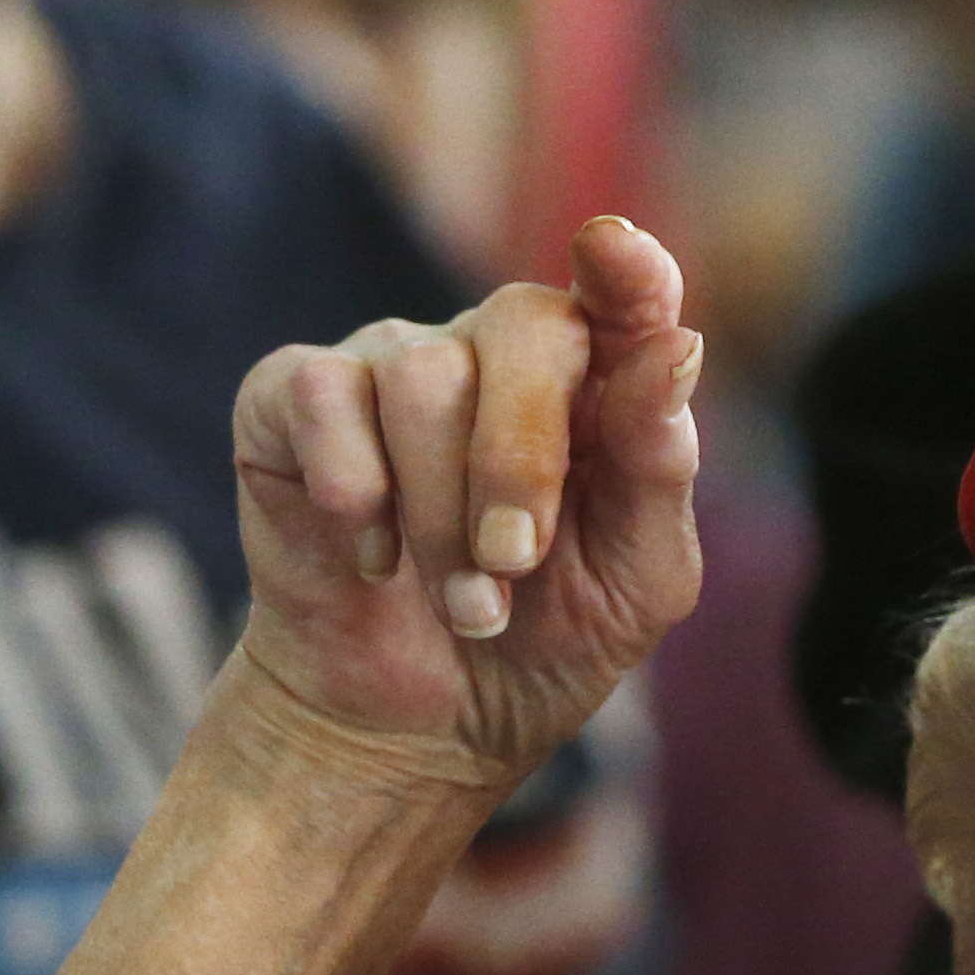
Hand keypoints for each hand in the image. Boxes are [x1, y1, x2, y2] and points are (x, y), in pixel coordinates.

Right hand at [228, 216, 705, 800]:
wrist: (420, 724)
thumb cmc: (544, 638)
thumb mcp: (635, 577)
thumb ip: (659, 463)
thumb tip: (679, 343)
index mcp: (596, 383)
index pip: (623, 298)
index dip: (628, 270)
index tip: (620, 250)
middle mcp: (496, 351)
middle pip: (521, 327)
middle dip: (519, 461)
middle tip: (512, 565)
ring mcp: (392, 363)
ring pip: (421, 376)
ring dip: (442, 515)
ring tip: (464, 601)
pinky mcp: (294, 397)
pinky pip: (321, 393)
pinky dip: (354, 489)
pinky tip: (374, 556)